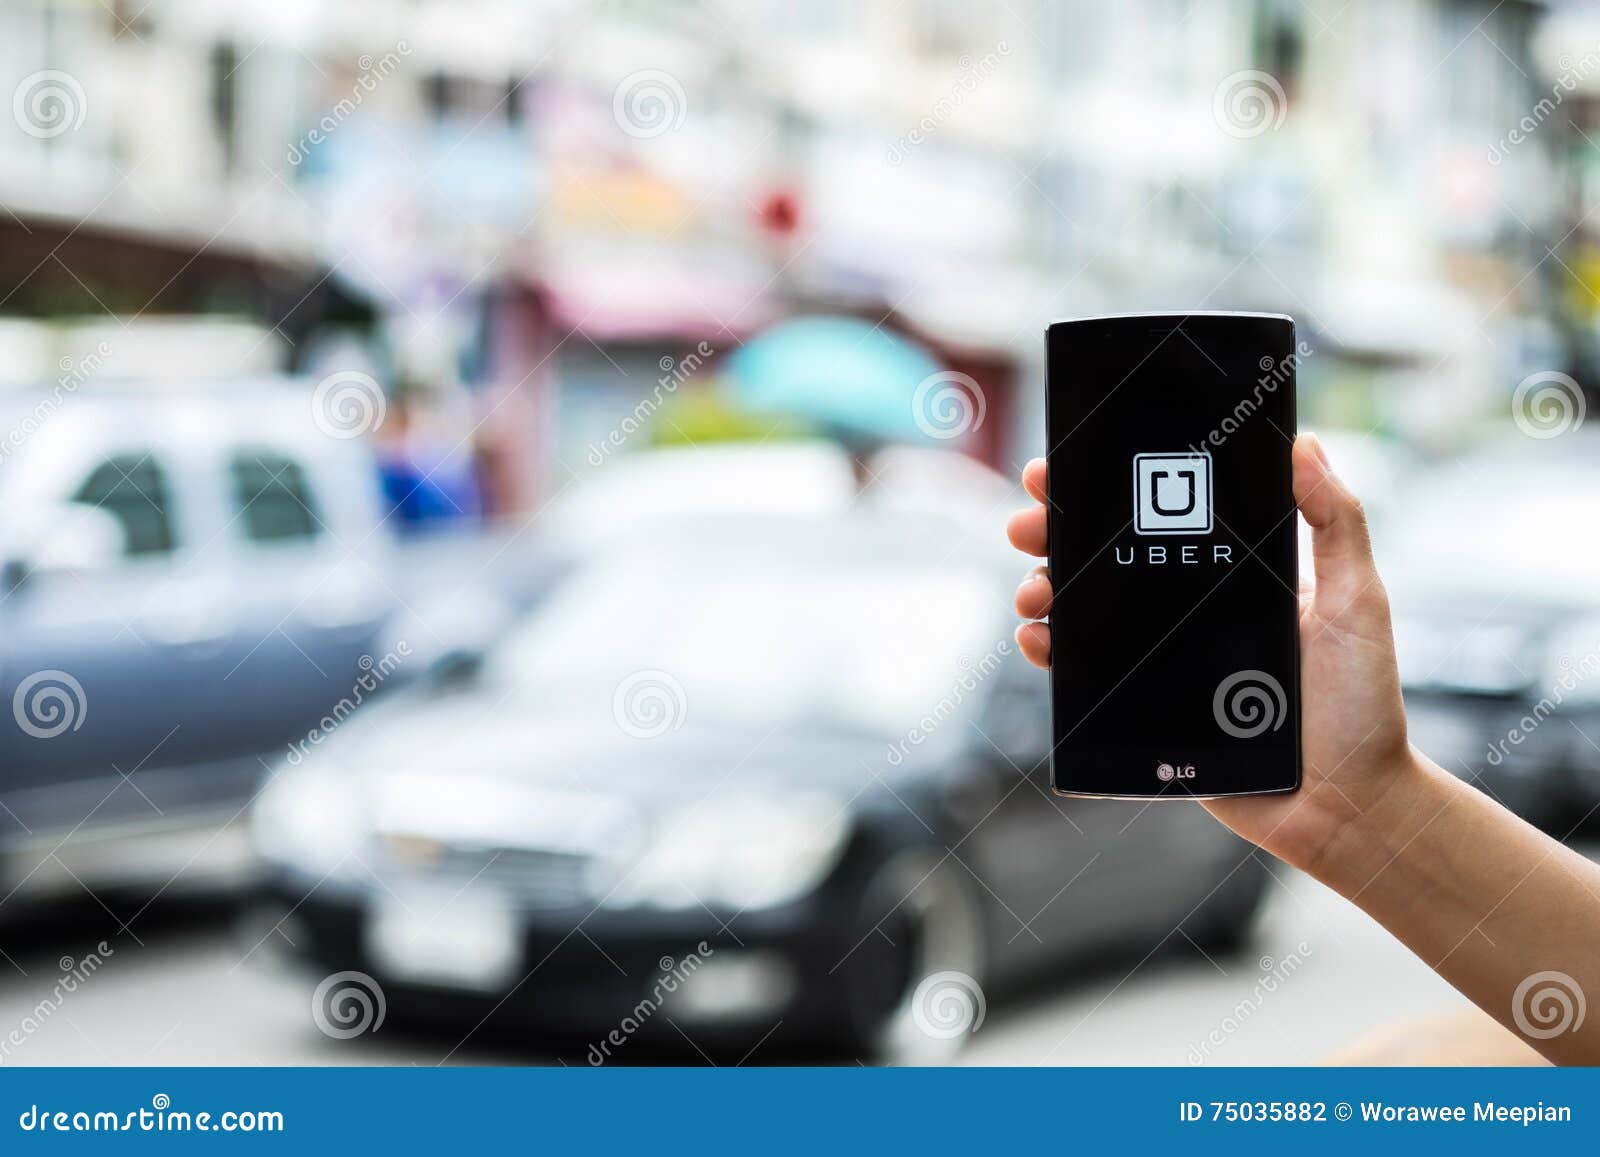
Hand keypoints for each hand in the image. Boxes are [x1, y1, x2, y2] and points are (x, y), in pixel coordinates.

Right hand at [1006, 433, 1419, 873]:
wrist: (1345, 804)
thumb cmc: (1361, 705)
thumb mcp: (1358, 601)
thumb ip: (1336, 522)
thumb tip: (1305, 443)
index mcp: (1231, 574)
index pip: (1161, 516)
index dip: (1111, 488)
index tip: (1071, 466)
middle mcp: (1190, 613)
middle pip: (1107, 558)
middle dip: (1056, 534)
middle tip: (1029, 525)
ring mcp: (1162, 661)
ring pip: (1086, 613)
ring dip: (1045, 590)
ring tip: (1035, 590)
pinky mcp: (1145, 710)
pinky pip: (1084, 676)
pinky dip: (1050, 652)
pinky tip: (1038, 639)